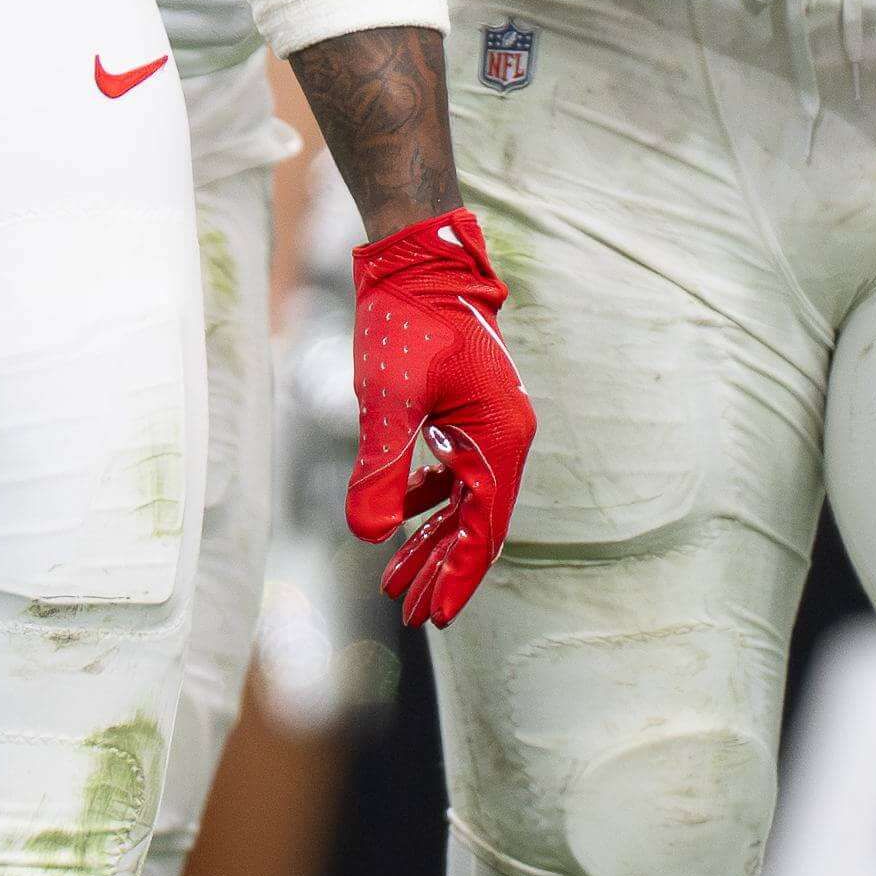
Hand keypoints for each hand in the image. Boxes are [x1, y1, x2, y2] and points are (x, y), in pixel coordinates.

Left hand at [342, 207, 539, 623]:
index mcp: (500, 438)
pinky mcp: (466, 413)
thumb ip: (382, 467)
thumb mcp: (388, 398)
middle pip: (475, 523)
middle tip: (409, 615)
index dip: (456, 576)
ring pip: (462, 502)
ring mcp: (488, 425)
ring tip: (393, 583)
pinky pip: (452, 474)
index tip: (431, 617)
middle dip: (441, 571)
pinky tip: (400, 521)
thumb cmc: (407, 321)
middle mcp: (504, 437)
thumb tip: (371, 535)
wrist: (418, 258)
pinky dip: (426, 502)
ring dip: (429, 541)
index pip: (482, 528)